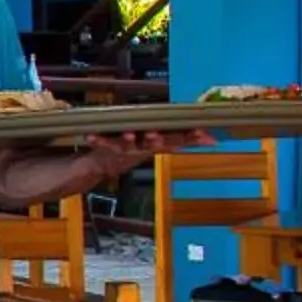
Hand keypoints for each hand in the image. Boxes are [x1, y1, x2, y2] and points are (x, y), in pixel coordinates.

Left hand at [87, 128, 213, 177]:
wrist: (101, 167)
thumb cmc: (133, 149)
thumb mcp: (158, 142)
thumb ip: (181, 138)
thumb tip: (211, 136)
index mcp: (156, 144)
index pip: (177, 140)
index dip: (189, 138)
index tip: (204, 135)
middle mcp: (142, 149)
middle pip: (154, 144)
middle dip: (158, 140)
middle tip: (158, 136)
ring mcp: (125, 150)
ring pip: (129, 145)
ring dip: (129, 140)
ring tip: (129, 134)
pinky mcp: (106, 150)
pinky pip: (102, 144)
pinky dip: (97, 140)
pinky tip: (89, 136)